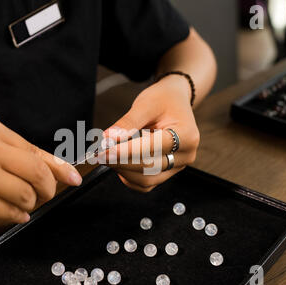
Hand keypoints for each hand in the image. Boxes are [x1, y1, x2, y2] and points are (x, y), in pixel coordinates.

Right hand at [0, 117, 81, 225]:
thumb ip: (17, 155)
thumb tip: (58, 171)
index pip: (36, 151)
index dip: (60, 168)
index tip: (74, 178)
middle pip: (38, 173)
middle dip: (47, 189)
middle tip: (44, 196)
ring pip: (28, 196)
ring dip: (28, 204)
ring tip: (13, 201)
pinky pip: (12, 213)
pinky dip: (15, 216)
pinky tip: (7, 211)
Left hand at [103, 75, 199, 191]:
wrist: (175, 102)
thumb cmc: (163, 100)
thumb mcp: (146, 104)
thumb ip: (128, 123)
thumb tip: (108, 139)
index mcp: (186, 136)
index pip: (153, 148)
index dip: (127, 151)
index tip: (105, 150)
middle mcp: (186, 155)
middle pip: (149, 167)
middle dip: (121, 161)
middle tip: (98, 154)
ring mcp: (177, 167)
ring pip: (146, 179)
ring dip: (122, 170)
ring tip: (107, 156)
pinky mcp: (166, 173)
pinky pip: (145, 183)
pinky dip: (128, 176)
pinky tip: (118, 162)